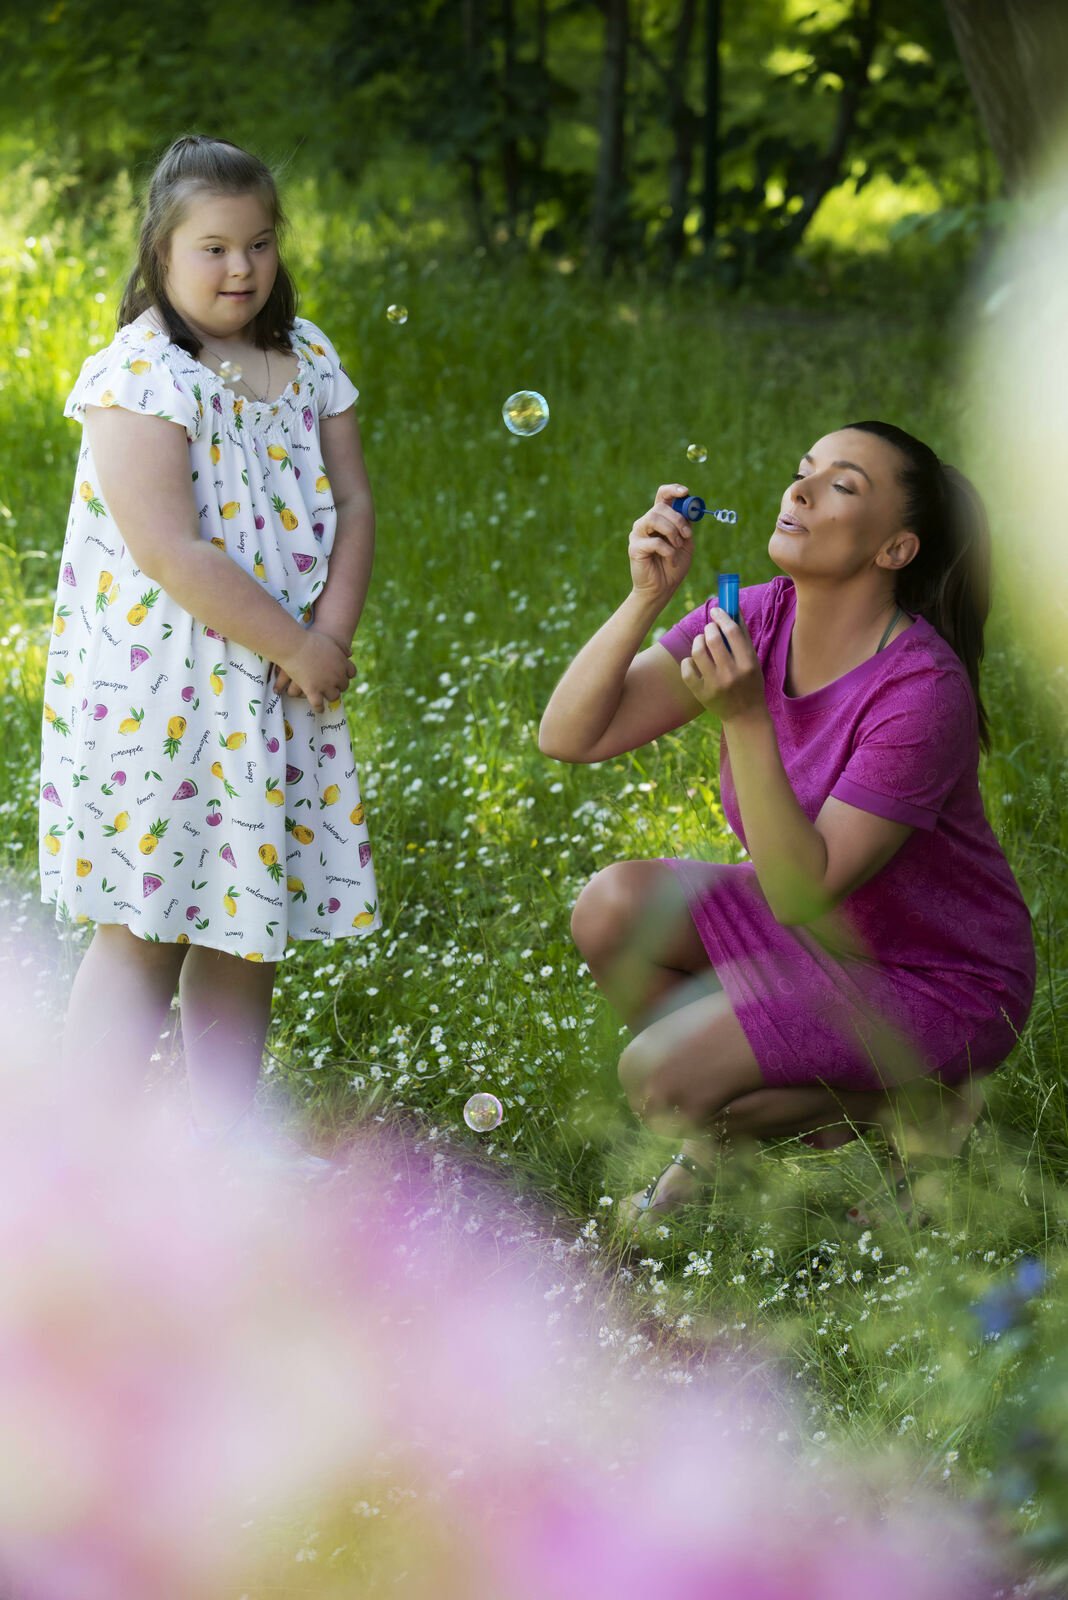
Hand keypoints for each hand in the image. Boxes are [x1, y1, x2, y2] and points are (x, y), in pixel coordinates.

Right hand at [275, 629, 355, 712]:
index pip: (351, 673)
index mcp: (342, 663)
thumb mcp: (330, 641)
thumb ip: (341, 647)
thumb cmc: (310, 640)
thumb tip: (350, 653)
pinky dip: (320, 708)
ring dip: (330, 697)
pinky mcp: (313, 691)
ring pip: (333, 697)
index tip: (342, 676)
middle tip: (334, 687)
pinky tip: (320, 710)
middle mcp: (337, 675)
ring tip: (326, 697)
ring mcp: (325, 684)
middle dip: (339, 687)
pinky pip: (318, 704)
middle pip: (344, 686)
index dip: (346, 675)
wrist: (295, 646)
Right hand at [628, 483, 693, 605]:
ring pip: (654, 519)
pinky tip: (671, 560)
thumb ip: (686, 525)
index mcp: (659, 519)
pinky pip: (654, 542)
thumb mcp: (686, 542)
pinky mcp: (635, 548)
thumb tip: (689, 509)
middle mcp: (646, 523)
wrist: (662, 589)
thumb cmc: (674, 565)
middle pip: (660, 507)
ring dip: (672, 532)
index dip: (672, 490)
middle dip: (678, 519)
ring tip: (678, 546)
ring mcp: (638, 534)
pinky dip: (668, 551)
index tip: (685, 492)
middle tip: (687, 535)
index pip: (662, 496)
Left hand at [680, 608, 766, 723]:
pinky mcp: (701, 694)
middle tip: (709, 629)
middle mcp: (731, 674)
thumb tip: (733, 608)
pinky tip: (694, 662)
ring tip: (701, 642)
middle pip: (712, 639)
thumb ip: (742, 636)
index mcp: (748, 664)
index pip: (732, 632)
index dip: (722, 616)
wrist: (745, 715)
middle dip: (709, 628)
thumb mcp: (753, 661)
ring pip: (697, 652)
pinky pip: (686, 669)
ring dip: (697, 641)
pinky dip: (688, 661)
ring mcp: (715, 685)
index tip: (716, 610)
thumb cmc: (750, 682)